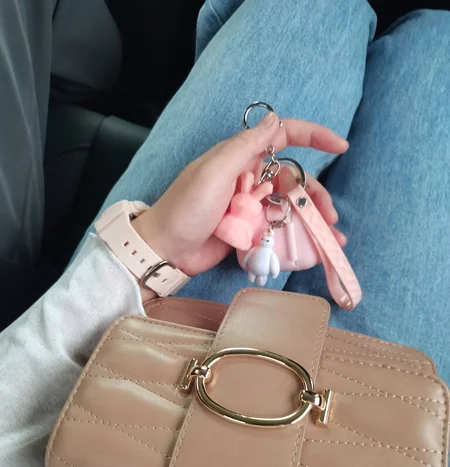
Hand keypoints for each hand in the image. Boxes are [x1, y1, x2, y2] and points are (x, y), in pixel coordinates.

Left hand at [132, 112, 347, 276]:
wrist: (165, 249)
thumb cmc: (185, 208)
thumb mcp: (214, 172)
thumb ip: (245, 148)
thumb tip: (274, 120)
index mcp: (240, 157)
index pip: (282, 137)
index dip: (313, 136)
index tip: (340, 146)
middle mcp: (249, 178)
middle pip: (293, 179)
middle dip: (315, 196)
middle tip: (330, 218)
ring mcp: (250, 206)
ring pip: (289, 206)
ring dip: (311, 219)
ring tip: (330, 238)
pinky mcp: (248, 229)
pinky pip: (278, 228)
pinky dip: (296, 236)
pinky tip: (312, 247)